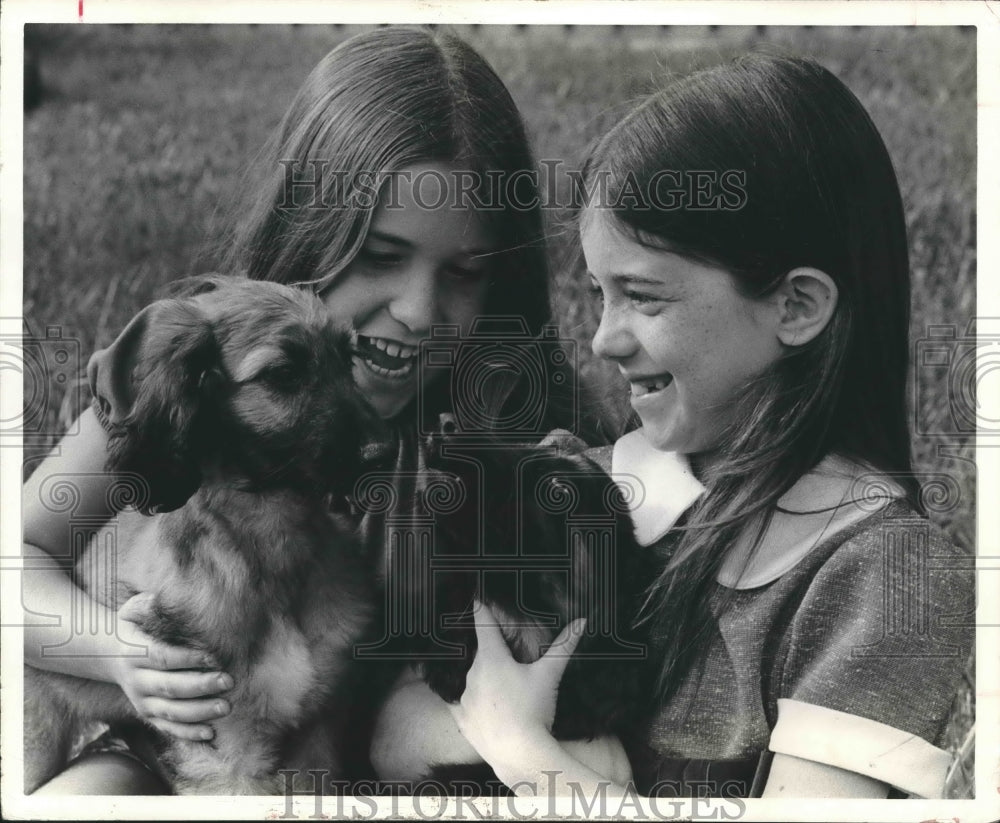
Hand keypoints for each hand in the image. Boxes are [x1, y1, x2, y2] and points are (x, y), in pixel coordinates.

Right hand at [109, 593, 232, 740]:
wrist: (107, 654)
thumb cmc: (133, 625)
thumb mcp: (134, 610)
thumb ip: (149, 604)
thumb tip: (162, 596)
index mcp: (135, 652)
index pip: (162, 657)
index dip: (187, 658)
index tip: (213, 656)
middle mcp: (137, 680)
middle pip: (170, 687)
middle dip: (201, 686)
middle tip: (229, 681)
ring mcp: (141, 700)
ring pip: (170, 712)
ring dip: (199, 712)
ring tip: (226, 706)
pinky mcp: (146, 713)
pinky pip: (167, 727)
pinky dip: (187, 733)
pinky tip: (211, 732)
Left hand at [448, 601, 585, 769]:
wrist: (520, 754)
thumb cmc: (534, 710)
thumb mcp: (549, 675)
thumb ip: (563, 646)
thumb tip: (582, 621)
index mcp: (492, 658)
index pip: (484, 626)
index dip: (481, 611)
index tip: (476, 600)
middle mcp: (472, 674)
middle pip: (482, 655)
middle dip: (492, 654)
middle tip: (508, 661)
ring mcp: (464, 698)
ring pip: (473, 679)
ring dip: (484, 679)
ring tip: (503, 692)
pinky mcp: (461, 719)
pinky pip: (462, 703)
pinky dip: (471, 701)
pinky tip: (483, 707)